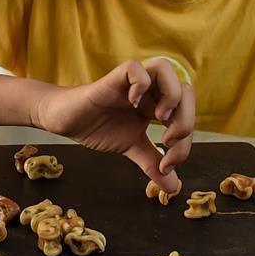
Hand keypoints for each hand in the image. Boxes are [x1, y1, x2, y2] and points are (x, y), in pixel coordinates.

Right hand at [32, 59, 194, 191]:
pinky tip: (131, 104)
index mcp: (157, 104)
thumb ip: (152, 163)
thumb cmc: (99, 127)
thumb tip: (173, 187)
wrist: (67, 121)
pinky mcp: (112, 79)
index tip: (167, 165)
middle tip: (167, 142)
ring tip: (158, 117)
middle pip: (185, 89)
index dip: (185, 142)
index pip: (187, 114)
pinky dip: (139, 84)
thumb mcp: (131, 148)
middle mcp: (149, 90)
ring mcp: (132, 83)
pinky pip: (134, 68)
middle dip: (186, 119)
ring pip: (165, 68)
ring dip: (170, 95)